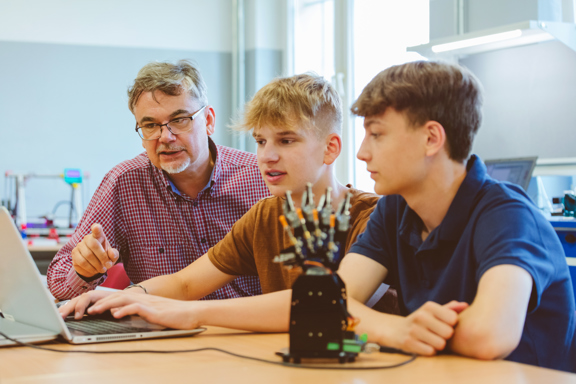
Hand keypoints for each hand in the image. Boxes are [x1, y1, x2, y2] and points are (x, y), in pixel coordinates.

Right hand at [58, 290, 115, 318]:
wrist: (118, 297)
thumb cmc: (117, 301)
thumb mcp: (118, 305)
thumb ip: (115, 308)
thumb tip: (115, 313)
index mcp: (96, 295)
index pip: (86, 298)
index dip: (81, 307)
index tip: (78, 317)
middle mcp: (88, 296)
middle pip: (75, 301)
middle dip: (67, 309)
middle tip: (60, 318)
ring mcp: (83, 300)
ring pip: (71, 304)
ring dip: (64, 310)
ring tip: (57, 318)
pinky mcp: (81, 305)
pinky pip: (71, 307)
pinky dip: (65, 311)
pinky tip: (59, 316)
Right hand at [71, 223, 118, 277]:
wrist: (93, 266)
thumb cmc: (104, 258)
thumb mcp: (112, 257)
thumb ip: (114, 254)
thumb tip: (111, 253)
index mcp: (98, 236)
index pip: (97, 230)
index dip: (96, 228)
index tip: (96, 227)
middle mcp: (87, 238)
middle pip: (93, 245)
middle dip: (102, 257)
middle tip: (108, 265)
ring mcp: (79, 245)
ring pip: (88, 255)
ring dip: (97, 265)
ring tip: (102, 269)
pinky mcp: (74, 254)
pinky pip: (81, 262)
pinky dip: (90, 268)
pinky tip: (94, 270)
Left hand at [87, 293, 201, 329]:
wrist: (191, 312)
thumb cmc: (173, 314)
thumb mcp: (151, 312)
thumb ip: (136, 311)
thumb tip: (118, 314)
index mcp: (140, 299)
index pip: (116, 297)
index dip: (101, 301)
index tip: (87, 308)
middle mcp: (141, 298)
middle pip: (115, 296)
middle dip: (98, 302)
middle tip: (84, 309)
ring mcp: (147, 303)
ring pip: (122, 300)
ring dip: (106, 305)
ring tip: (93, 311)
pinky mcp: (154, 310)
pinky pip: (136, 308)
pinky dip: (124, 311)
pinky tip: (116, 315)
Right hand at [386, 300, 468, 355]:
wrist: (396, 330)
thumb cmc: (421, 321)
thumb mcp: (433, 312)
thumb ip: (450, 309)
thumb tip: (465, 305)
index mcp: (429, 306)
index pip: (453, 319)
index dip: (451, 325)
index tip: (443, 325)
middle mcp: (420, 316)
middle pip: (448, 333)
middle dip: (445, 337)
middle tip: (436, 334)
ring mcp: (413, 329)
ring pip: (440, 344)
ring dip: (437, 345)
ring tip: (429, 340)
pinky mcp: (408, 342)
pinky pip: (430, 352)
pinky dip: (429, 351)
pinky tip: (423, 346)